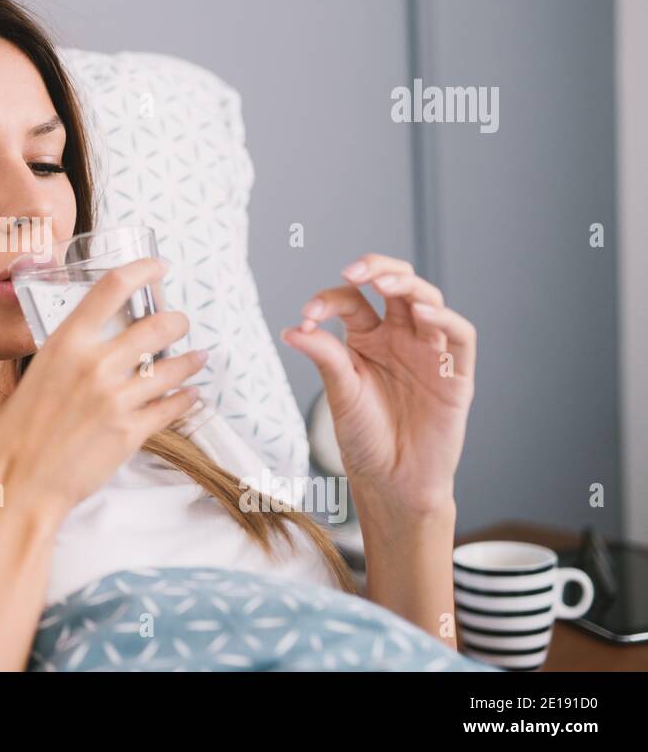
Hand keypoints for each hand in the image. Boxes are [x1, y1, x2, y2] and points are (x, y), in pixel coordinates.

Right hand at [0, 256, 206, 519]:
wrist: (16, 483)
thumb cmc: (13, 435)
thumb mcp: (33, 378)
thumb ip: (64, 359)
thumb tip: (83, 353)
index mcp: (65, 343)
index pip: (112, 289)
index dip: (142, 270)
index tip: (158, 267)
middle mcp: (95, 365)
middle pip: (156, 326)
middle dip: (177, 321)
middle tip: (181, 322)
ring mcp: (116, 399)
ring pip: (173, 368)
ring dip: (190, 360)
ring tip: (197, 357)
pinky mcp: (130, 432)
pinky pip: (171, 408)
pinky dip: (185, 399)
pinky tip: (189, 395)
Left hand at [279, 253, 476, 515]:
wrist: (393, 481)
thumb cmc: (365, 437)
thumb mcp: (340, 393)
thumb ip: (325, 357)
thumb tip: (292, 329)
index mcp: (366, 337)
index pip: (352, 301)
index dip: (330, 300)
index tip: (308, 316)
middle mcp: (400, 337)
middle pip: (395, 286)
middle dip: (376, 269)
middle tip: (353, 272)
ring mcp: (430, 351)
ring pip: (427, 301)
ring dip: (407, 286)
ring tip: (383, 283)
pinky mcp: (457, 372)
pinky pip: (459, 336)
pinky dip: (444, 319)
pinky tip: (422, 313)